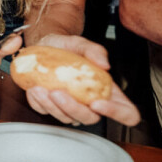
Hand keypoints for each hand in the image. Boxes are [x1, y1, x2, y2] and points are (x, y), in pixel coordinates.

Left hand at [25, 34, 140, 125]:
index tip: (97, 103)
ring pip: (66, 118)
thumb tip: (104, 64)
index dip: (117, 113)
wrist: (42, 44)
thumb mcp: (80, 43)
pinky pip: (45, 111)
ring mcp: (71, 106)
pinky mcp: (51, 106)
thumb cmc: (66, 46)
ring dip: (51, 106)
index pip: (126, 113)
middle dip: (73, 108)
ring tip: (39, 88)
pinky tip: (34, 89)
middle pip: (91, 118)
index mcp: (107, 90)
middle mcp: (91, 102)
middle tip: (58, 92)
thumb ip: (94, 50)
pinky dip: (38, 103)